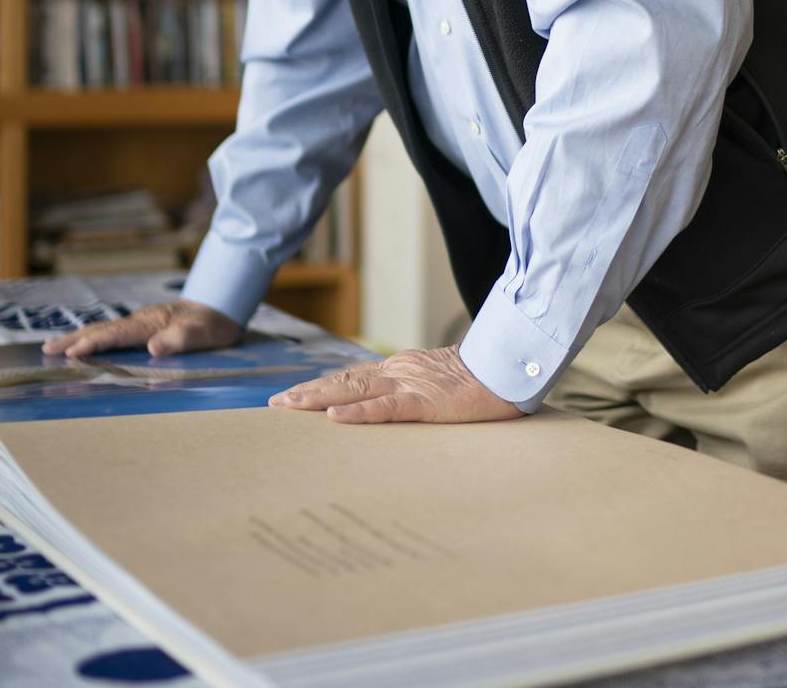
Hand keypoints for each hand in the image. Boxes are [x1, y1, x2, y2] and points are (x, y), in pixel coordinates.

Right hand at [41, 300, 242, 358]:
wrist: (224, 304)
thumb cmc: (215, 323)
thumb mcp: (205, 333)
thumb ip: (181, 339)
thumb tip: (154, 348)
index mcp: (152, 322)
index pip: (118, 334)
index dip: (95, 343)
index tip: (72, 351)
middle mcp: (142, 320)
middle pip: (103, 329)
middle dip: (74, 339)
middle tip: (47, 350)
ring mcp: (141, 321)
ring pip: (104, 329)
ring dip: (78, 337)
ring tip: (53, 346)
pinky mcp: (144, 326)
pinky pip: (112, 333)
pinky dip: (93, 337)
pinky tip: (84, 343)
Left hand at [269, 345, 523, 424]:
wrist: (510, 370)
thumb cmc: (481, 381)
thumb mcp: (440, 384)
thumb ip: (415, 391)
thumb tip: (395, 406)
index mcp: (402, 369)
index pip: (352, 377)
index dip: (321, 386)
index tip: (292, 396)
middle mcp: (399, 371)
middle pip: (344, 381)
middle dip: (308, 393)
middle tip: (276, 405)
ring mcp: (411, 385)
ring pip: (355, 390)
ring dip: (319, 399)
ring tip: (290, 408)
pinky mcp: (426, 402)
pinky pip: (386, 408)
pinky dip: (358, 412)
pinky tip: (335, 417)